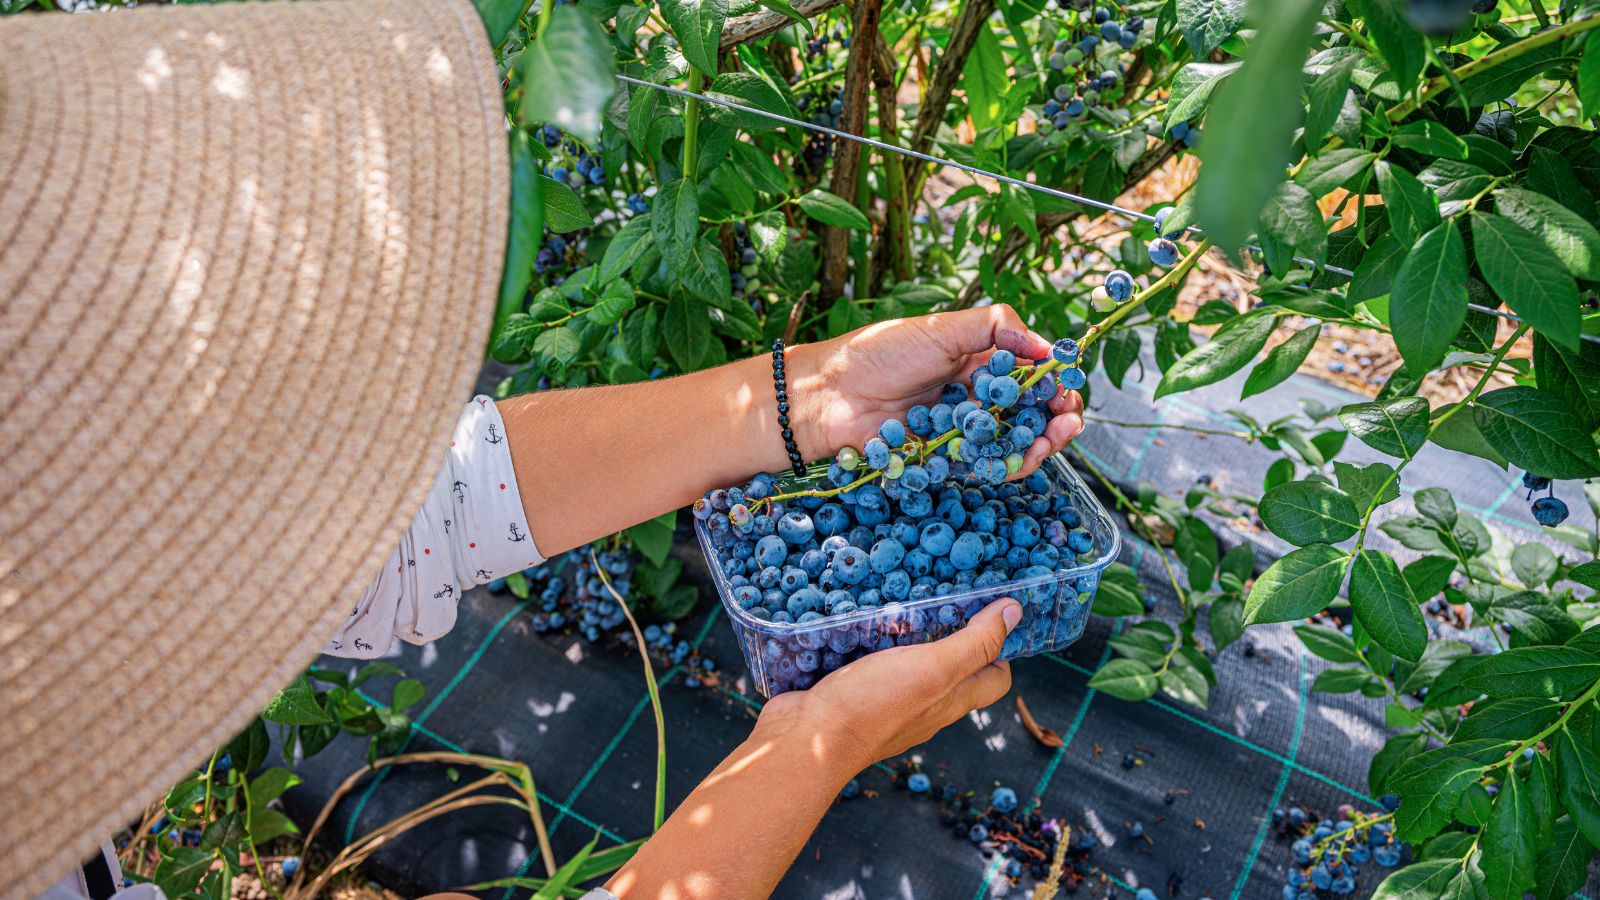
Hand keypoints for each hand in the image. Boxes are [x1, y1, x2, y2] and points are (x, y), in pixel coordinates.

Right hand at [754, 598, 1022, 771]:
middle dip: (952, 630)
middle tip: (943, 590)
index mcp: (948, 702)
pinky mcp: (848, 692)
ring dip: (905, 631)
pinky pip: (865, 662)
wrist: (804, 740)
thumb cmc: (873, 705)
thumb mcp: (933, 669)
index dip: (1000, 648)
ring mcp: (883, 701)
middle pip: (950, 668)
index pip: (993, 679)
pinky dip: (866, 638)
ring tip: (900, 594)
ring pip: (905, 662)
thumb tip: (1015, 613)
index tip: (990, 611)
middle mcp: (921, 706)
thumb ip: (973, 644)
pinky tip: (858, 616)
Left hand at [786, 304, 1083, 478]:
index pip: (1031, 373)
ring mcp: (962, 429)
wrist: (829, 395)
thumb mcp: (941, 326)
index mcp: (977, 359)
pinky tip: (1017, 461)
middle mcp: (975, 394)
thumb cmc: (879, 353)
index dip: (1056, 382)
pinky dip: (1007, 466)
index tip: (1068, 389)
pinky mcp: (947, 459)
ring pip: (1014, 441)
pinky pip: (986, 466)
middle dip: (1057, 418)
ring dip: (1040, 445)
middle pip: (1031, 411)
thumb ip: (995, 328)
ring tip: (1048, 442)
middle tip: (1067, 423)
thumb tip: (1047, 345)